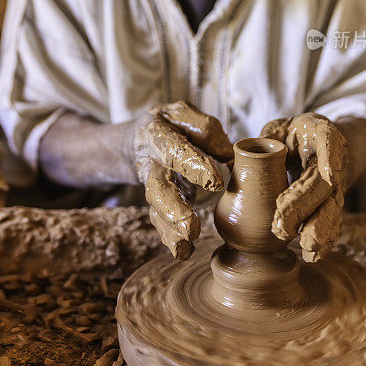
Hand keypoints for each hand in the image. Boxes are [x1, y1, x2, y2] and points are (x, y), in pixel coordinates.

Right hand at [134, 101, 232, 258]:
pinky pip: (160, 221)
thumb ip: (205, 129)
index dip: (193, 165)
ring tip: (186, 243)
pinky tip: (182, 251)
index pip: (175, 150)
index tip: (215, 181)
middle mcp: (151, 163)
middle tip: (191, 226)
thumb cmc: (171, 126)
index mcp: (157, 135)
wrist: (139, 139)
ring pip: (157, 210)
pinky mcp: (157, 202)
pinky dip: (169, 237)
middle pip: (157, 187)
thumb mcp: (183, 114)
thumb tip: (227, 155)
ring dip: (170, 227)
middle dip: (172, 207)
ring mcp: (152, 185)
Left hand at [260, 112, 347, 262]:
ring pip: (332, 207)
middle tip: (283, 227)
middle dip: (305, 206)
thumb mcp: (276, 129)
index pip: (329, 141)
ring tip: (307, 248)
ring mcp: (336, 183)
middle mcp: (333, 159)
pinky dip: (324, 239)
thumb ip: (260, 144)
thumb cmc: (290, 135)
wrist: (316, 142)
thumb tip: (231, 166)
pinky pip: (331, 221)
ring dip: (319, 229)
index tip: (328, 175)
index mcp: (319, 133)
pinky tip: (314, 255)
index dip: (331, 158)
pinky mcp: (332, 202)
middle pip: (324, 184)